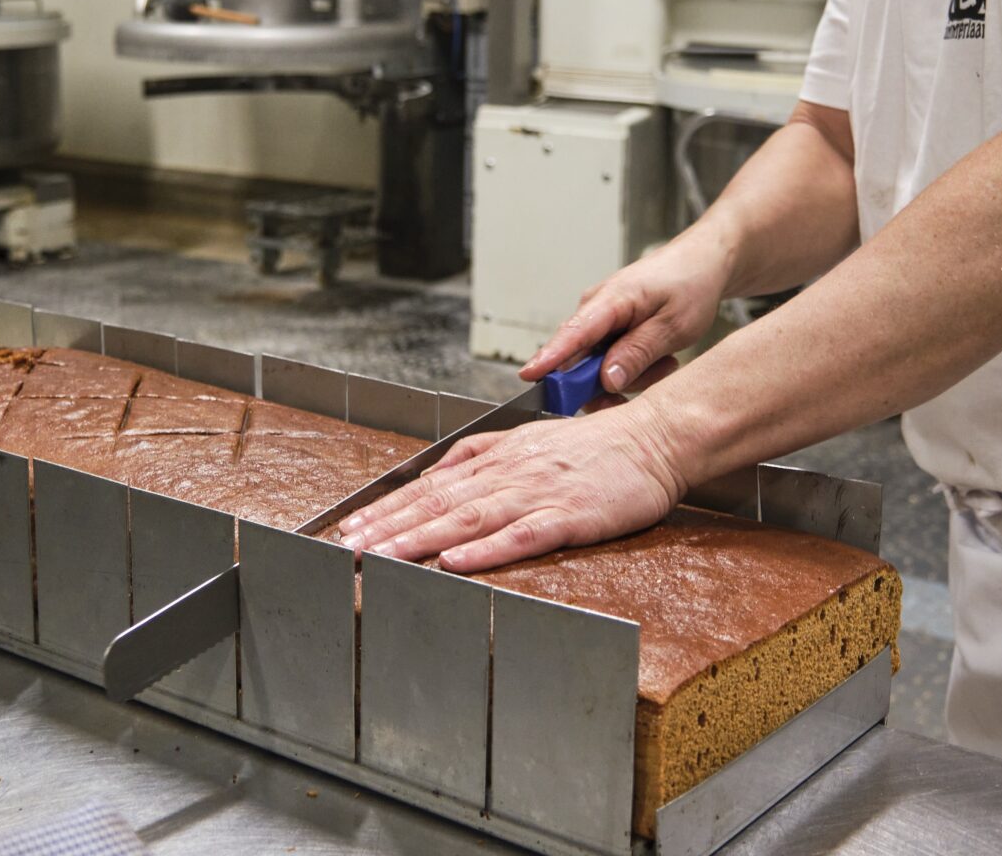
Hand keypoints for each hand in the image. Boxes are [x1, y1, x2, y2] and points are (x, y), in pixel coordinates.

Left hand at [333, 401, 689, 572]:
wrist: (654, 439)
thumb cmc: (595, 446)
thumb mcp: (528, 440)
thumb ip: (481, 454)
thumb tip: (435, 470)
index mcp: (497, 460)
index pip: (430, 486)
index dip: (387, 508)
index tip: (351, 528)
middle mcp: (509, 475)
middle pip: (438, 503)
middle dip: (389, 528)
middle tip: (348, 549)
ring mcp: (538, 495)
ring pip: (468, 518)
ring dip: (421, 540)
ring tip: (383, 557)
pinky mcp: (570, 517)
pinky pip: (522, 536)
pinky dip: (486, 549)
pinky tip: (456, 561)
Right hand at [520, 232, 732, 392]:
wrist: (703, 263)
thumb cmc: (690, 284)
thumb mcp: (674, 324)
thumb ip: (639, 352)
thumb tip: (607, 380)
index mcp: (611, 300)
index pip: (572, 333)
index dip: (549, 358)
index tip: (529, 377)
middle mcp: (596, 309)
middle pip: (580, 361)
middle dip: (612, 381)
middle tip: (657, 372)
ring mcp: (600, 320)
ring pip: (598, 367)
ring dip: (632, 374)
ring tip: (666, 360)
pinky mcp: (609, 329)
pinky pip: (608, 361)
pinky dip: (633, 367)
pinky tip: (659, 358)